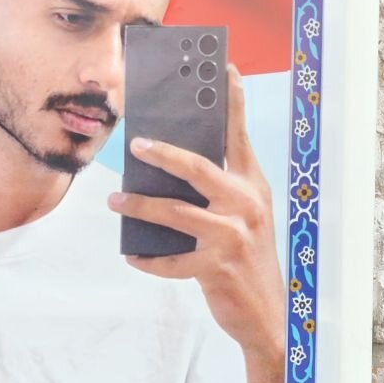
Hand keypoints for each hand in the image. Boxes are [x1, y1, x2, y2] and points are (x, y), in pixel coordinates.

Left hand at [108, 64, 283, 356]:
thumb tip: (168, 165)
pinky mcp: (218, 268)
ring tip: (115, 201)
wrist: (268, 315)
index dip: (232, 100)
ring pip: (176, 213)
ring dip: (140, 206)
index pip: (239, 136)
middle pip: (200, 169)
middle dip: (164, 154)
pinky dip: (148, 259)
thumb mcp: (243, 217)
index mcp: (253, 186)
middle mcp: (247, 205)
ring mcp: (233, 237)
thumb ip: (218, 190)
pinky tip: (131, 254)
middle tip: (136, 144)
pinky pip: (172, 261)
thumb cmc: (246, 258)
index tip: (223, 67)